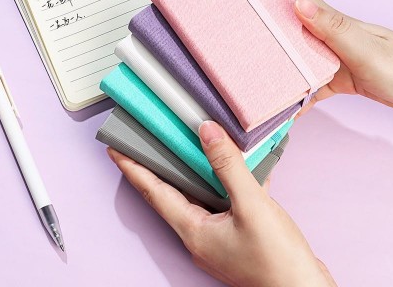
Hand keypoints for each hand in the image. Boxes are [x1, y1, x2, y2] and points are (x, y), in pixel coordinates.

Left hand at [108, 121, 335, 286]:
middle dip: (156, 167)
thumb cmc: (276, 260)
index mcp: (193, 230)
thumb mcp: (251, 206)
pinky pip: (220, 199)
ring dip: (190, 170)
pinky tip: (231, 166)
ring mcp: (216, 234)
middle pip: (170, 192)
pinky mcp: (234, 232)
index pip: (153, 192)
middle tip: (147, 142)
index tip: (116, 149)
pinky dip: (220, 180)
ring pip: (196, 194)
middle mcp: (199, 233)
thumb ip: (228, 167)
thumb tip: (207, 132)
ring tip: (184, 147)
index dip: (133, 169)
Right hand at [249, 0, 392, 114]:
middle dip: (262, 5)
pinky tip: (286, 104)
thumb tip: (300, 4)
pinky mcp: (332, 77)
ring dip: (272, 53)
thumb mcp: (364, 47)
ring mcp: (328, 57)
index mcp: (331, 22)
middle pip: (287, 19)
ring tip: (250, 52)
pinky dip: (295, 95)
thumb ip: (333, 28)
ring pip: (292, 52)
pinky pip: (306, 84)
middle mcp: (325, 36)